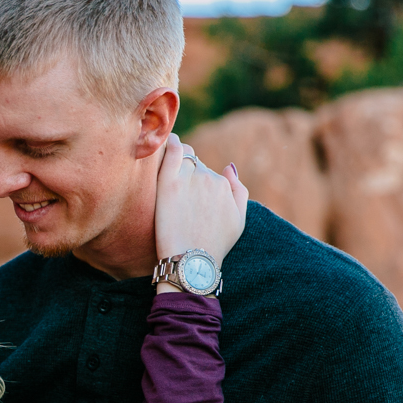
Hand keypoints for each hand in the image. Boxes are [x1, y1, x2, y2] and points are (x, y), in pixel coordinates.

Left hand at [153, 134, 248, 290]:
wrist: (191, 261)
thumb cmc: (214, 245)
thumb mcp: (239, 220)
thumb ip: (239, 190)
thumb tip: (228, 167)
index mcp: (223, 185)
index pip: (206, 171)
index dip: (194, 180)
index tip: (185, 190)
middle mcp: (208, 178)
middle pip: (193, 163)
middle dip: (186, 170)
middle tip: (173, 185)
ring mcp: (189, 180)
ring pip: (182, 156)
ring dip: (176, 158)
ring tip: (165, 163)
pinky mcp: (169, 184)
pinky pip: (171, 152)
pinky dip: (169, 144)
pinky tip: (164, 141)